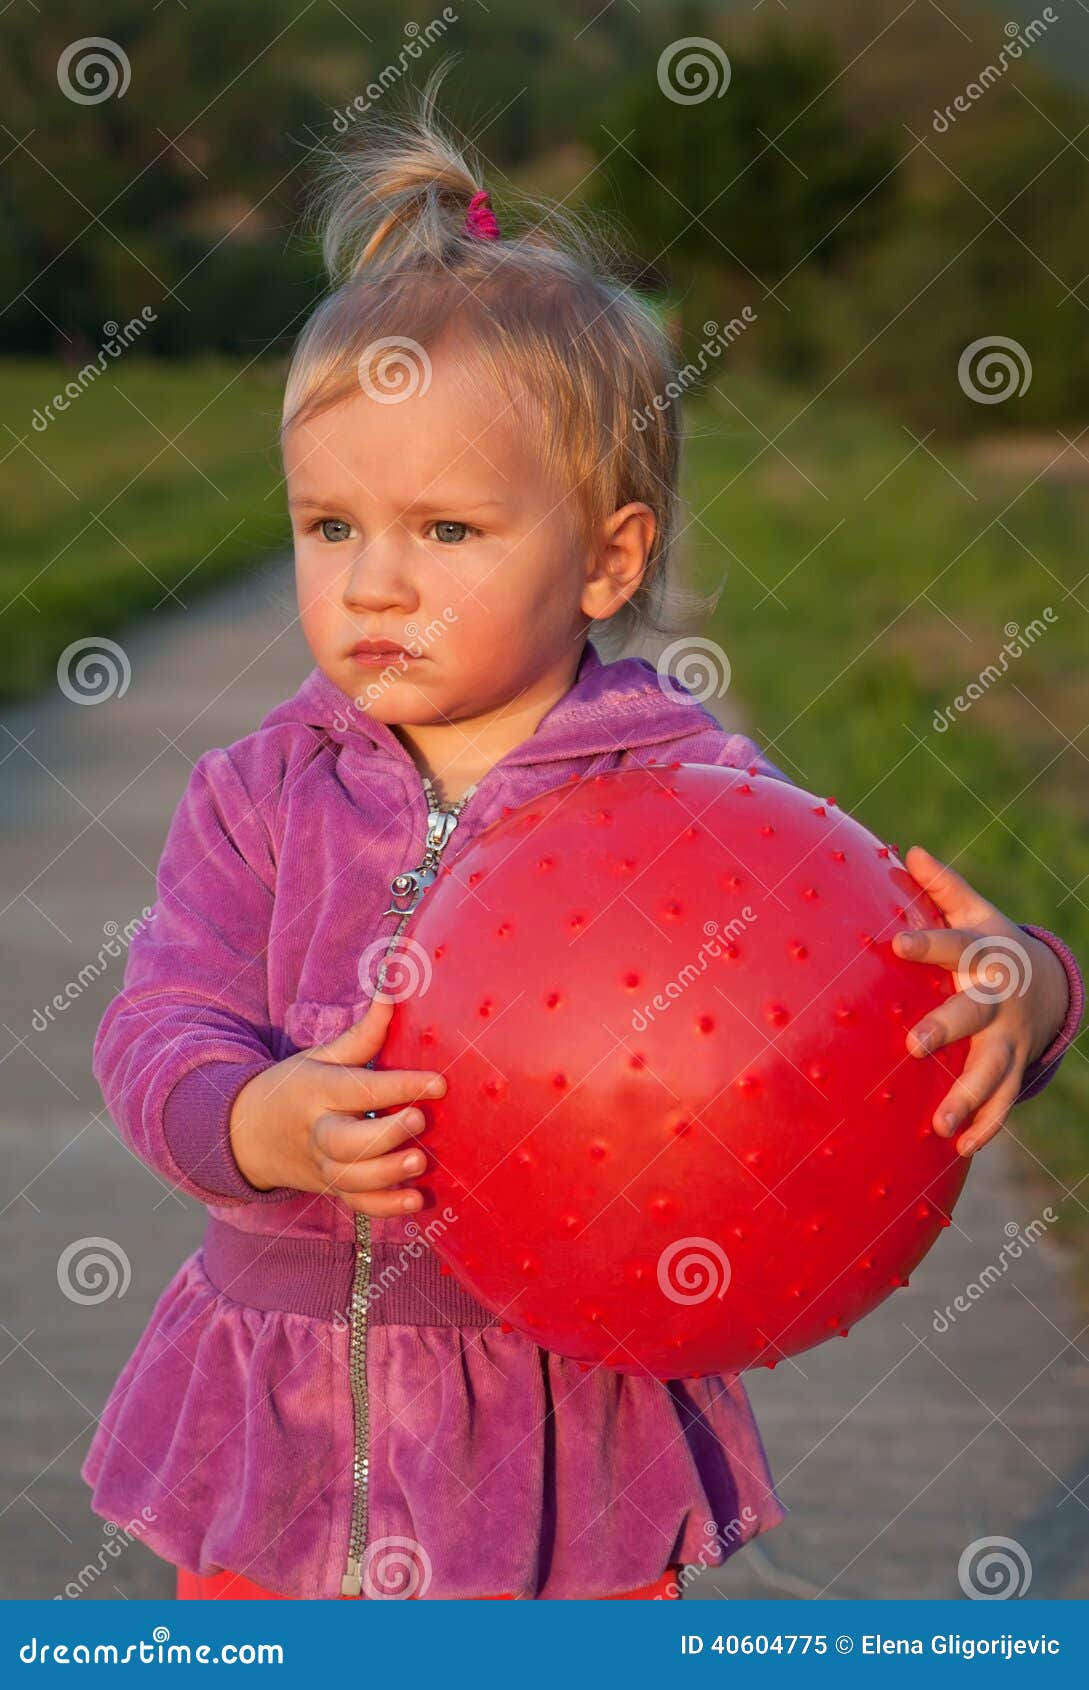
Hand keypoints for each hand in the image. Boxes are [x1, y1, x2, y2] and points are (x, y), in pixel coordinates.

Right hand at [229, 996, 444, 1213]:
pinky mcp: (331, 1190)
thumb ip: (363, 1032)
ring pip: (350, 1179)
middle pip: (347, 1142)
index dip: (399, 1087)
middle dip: (386, 1135)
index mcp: (317, 1091)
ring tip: (420, 1161)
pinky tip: (415, 1201)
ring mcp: (322, 1166)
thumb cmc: (295, 1088)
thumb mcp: (321, 1056)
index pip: (358, 1089)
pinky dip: (385, 1208)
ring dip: (387, 1174)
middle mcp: (317, 1132)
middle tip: (420, 1121)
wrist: (249, 1135)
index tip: (439, 1082)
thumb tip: (391, 989)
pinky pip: (356, 1205)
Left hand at [891, 846, 1068, 1156]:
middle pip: (972, 1014)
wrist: (1047, 984)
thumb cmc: (991, 943)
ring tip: (940, 1125)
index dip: (927, 944)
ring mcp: (1009, 1037)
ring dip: (968, 1098)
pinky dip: (986, 1125)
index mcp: (984, 954)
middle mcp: (997, 997)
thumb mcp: (975, 911)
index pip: (953, 944)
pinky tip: (960, 1149)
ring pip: (992, 1071)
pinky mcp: (1015, 1067)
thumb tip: (910, 850)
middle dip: (946, 1029)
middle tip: (913, 1046)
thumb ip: (944, 887)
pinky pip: (1003, 1102)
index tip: (896, 944)